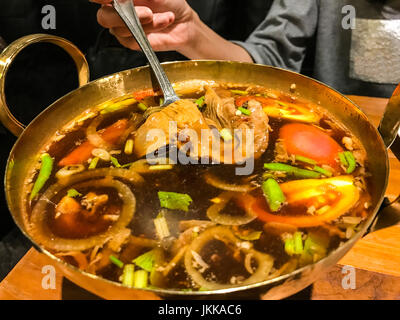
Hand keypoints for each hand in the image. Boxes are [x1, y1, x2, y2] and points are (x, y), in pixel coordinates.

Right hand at [89, 0, 252, 61]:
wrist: (184, 21)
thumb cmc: (170, 2)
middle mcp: (116, 10)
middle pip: (103, 17)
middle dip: (125, 15)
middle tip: (148, 12)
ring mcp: (122, 27)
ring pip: (119, 30)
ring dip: (145, 23)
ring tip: (161, 17)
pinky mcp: (131, 42)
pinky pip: (132, 40)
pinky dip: (150, 30)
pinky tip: (162, 22)